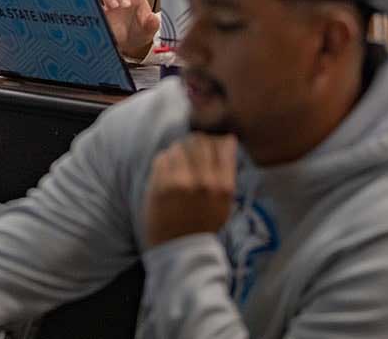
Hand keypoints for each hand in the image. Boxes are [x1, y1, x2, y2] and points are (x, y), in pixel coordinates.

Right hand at [101, 0, 159, 60]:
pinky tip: (102, 12)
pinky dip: (98, 7)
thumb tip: (153, 18)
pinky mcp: (102, 15)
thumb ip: (152, 24)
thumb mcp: (149, 29)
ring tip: (114, 6)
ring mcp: (111, 7)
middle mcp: (122, 0)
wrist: (130, 45)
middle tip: (125, 4)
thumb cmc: (140, 32)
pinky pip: (97, 7)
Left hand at [143, 133, 238, 247]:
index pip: (220, 146)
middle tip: (189, 154)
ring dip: (177, 153)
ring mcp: (181, 182)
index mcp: (224, 186)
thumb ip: (226, 171)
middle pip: (198, 142)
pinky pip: (162, 158)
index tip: (207, 145)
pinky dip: (164, 162)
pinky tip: (166, 174)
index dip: (213, 141)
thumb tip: (227, 139)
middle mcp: (204, 182)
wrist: (180, 248)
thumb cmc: (203, 224)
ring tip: (177, 166)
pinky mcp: (160, 185)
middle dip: (193, 144)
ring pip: (178, 147)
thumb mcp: (224, 202)